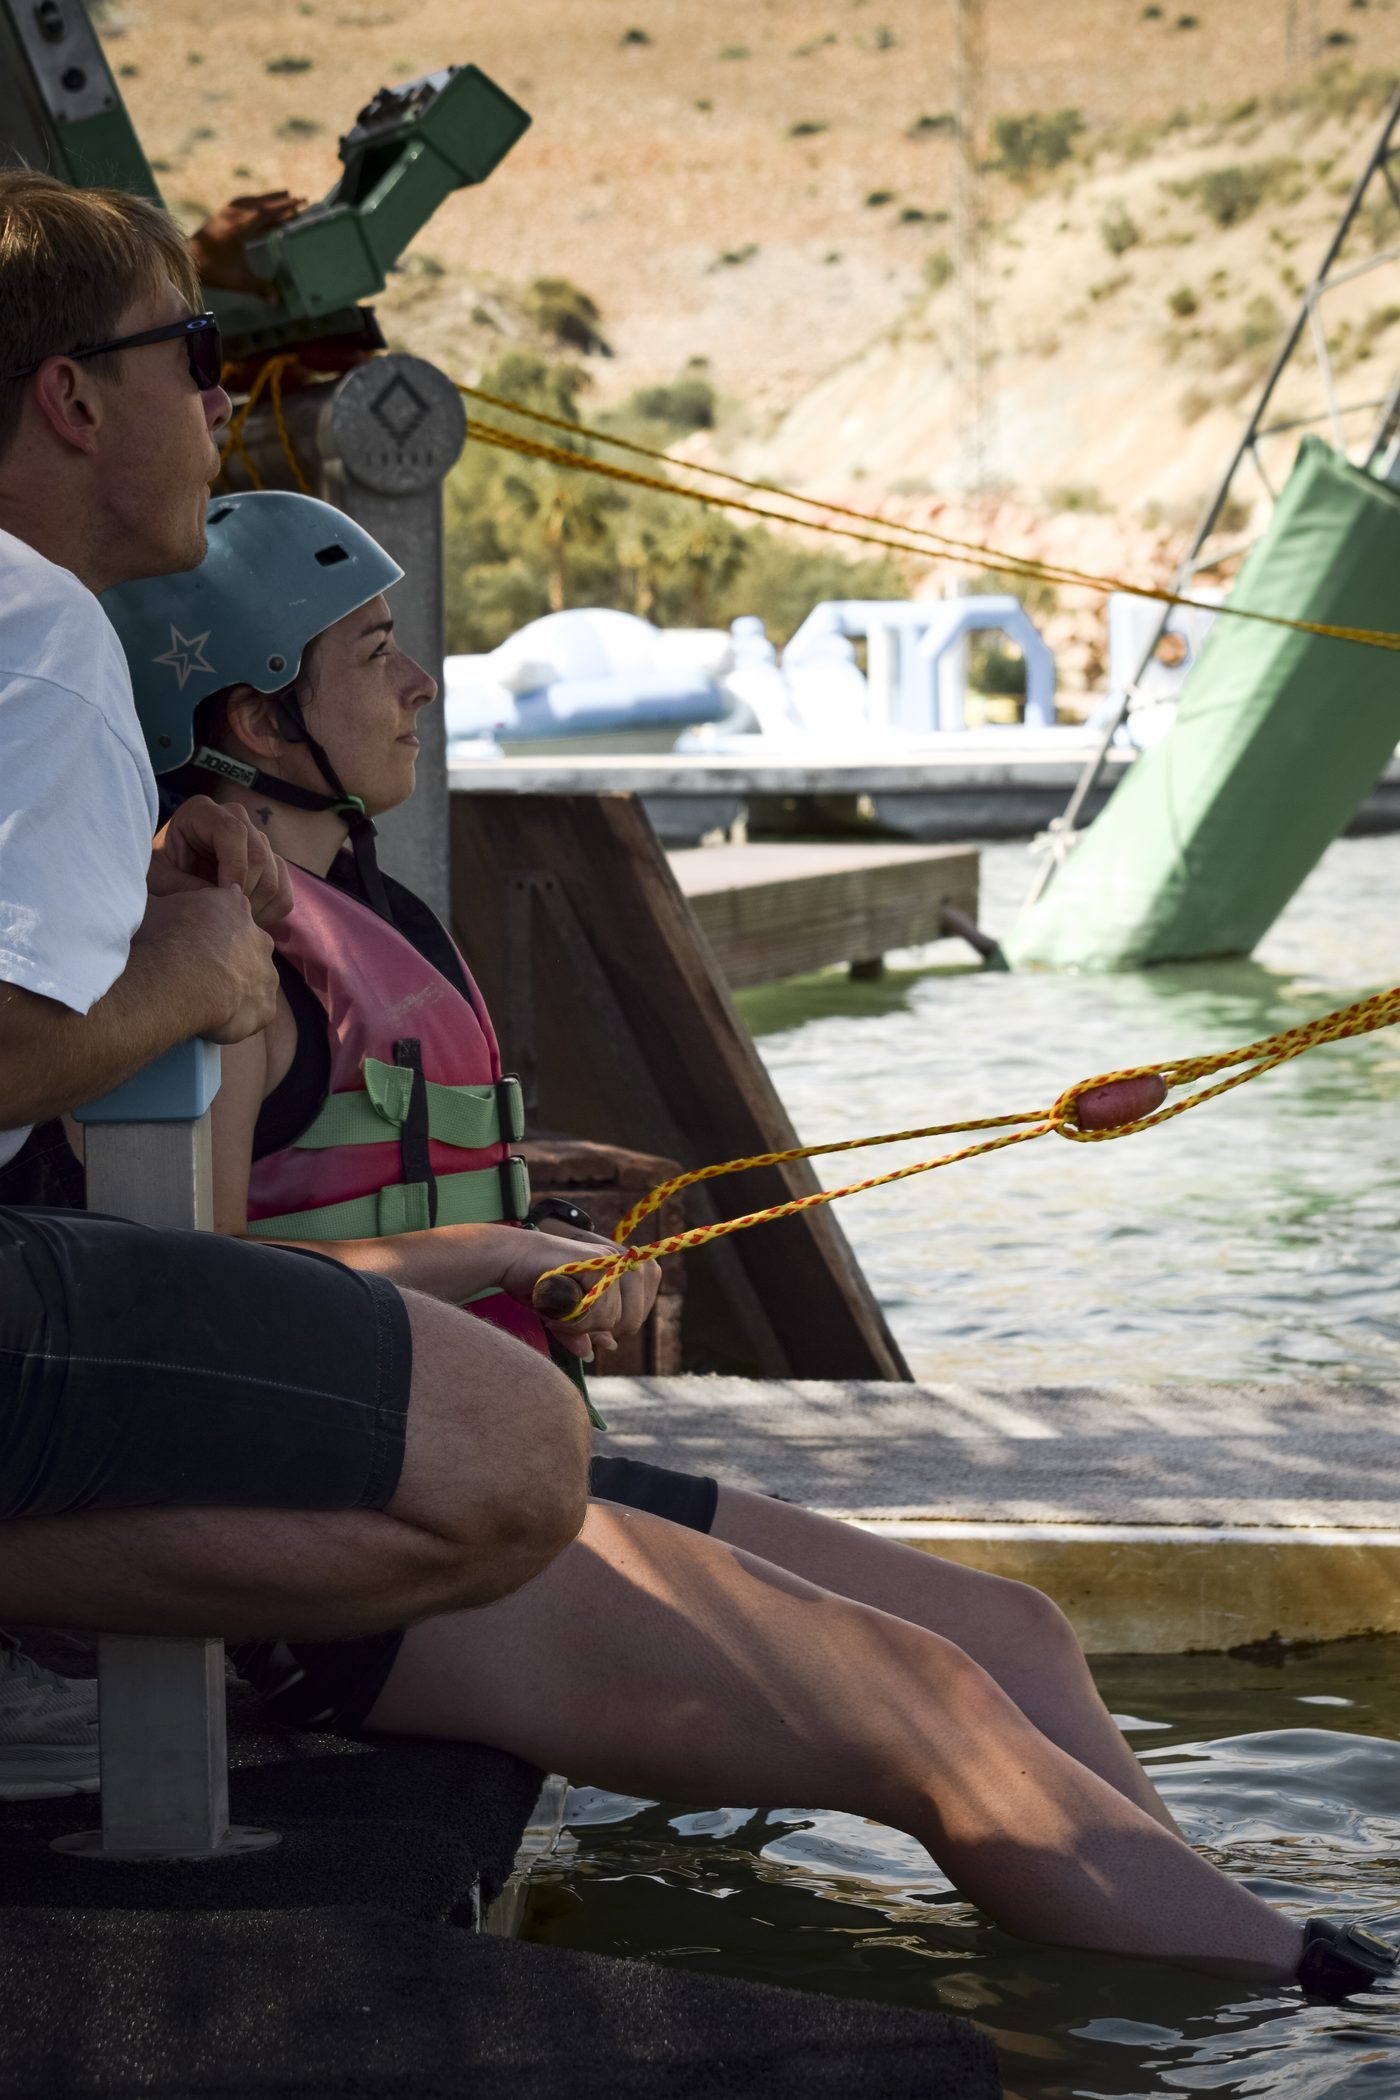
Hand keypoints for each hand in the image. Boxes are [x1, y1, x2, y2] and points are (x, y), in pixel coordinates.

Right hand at [137, 888, 278, 1044]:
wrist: (182, 978)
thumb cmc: (168, 936)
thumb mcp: (166, 902)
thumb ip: (186, 899)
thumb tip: (185, 897)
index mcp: (236, 908)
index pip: (232, 916)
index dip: (215, 931)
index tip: (197, 944)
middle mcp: (262, 941)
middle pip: (249, 950)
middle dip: (231, 960)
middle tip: (201, 974)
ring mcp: (268, 978)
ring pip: (255, 984)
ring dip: (237, 990)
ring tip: (206, 1000)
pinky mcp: (266, 1010)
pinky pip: (253, 1016)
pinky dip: (238, 1019)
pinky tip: (215, 1022)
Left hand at [151, 798, 292, 927]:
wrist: (167, 878)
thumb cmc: (156, 873)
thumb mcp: (156, 877)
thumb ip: (181, 886)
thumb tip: (220, 900)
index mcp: (202, 812)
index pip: (233, 832)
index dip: (234, 867)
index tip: (225, 898)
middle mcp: (235, 819)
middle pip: (260, 855)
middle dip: (245, 893)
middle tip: (222, 919)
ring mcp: (257, 840)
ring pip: (274, 876)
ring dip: (256, 907)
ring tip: (228, 923)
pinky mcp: (271, 863)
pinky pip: (284, 892)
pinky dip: (269, 913)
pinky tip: (243, 920)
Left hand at [189, 191, 305, 298]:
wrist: (187, 258)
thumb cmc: (213, 269)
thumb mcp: (239, 280)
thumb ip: (259, 287)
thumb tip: (276, 300)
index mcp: (241, 227)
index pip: (268, 213)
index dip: (285, 208)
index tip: (300, 202)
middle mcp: (234, 215)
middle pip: (262, 203)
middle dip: (280, 201)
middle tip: (298, 198)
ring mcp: (226, 212)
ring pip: (252, 201)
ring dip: (268, 198)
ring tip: (283, 195)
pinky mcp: (221, 215)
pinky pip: (242, 204)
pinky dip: (254, 202)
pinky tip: (259, 204)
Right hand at [497, 1226, 660, 1362]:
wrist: (508, 1258)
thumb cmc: (535, 1282)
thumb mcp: (566, 1312)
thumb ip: (589, 1327)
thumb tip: (611, 1345)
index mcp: (621, 1267)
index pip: (642, 1308)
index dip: (619, 1324)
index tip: (588, 1320)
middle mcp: (621, 1260)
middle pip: (633, 1319)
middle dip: (598, 1328)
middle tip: (568, 1318)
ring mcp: (611, 1259)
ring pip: (614, 1319)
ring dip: (582, 1325)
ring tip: (558, 1311)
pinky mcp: (597, 1264)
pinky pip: (599, 1311)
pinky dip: (574, 1320)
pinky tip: (554, 1308)